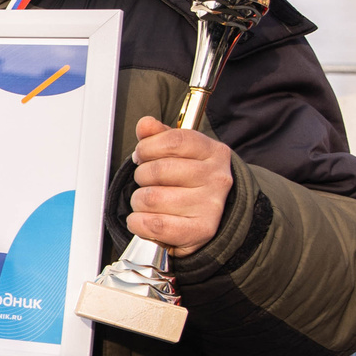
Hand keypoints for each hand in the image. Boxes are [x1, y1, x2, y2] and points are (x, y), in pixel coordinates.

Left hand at [126, 117, 234, 253]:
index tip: (142, 155)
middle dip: (141, 176)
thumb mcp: (180, 153)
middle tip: (147, 182)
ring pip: (151, 198)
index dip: (148, 147)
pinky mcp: (200, 230)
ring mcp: (210, 206)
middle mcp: (217, 178)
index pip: (173, 141)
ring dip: (138, 201)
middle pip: (157, 170)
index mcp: (213, 152)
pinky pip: (153, 224)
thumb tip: (146, 124)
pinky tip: (143, 219)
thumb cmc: (192, 182)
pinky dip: (138, 222)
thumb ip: (160, 136)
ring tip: (149, 201)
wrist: (215, 217)